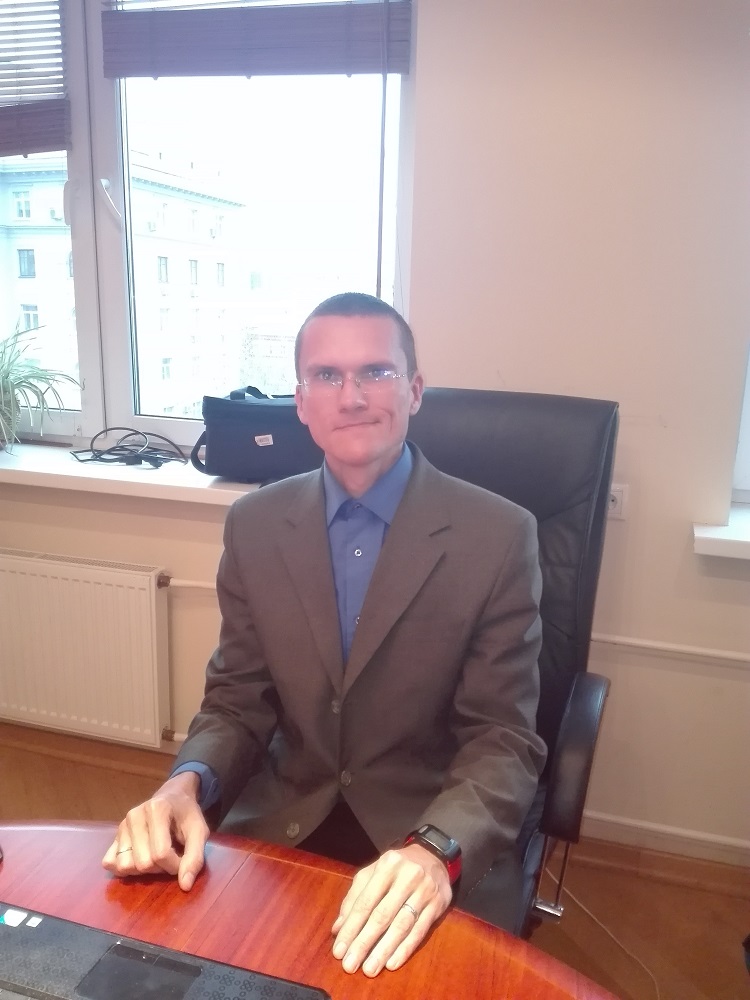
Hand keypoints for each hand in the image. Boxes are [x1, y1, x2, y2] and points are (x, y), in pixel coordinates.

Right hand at [101, 772, 208, 890]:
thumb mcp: (200, 832)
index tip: (183, 858)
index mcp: (156, 810)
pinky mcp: (114, 837)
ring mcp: (121, 826)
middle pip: (143, 863)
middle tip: (170, 857)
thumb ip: (195, 857)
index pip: (161, 853)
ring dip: (143, 871)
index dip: (175, 865)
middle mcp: (134, 816)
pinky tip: (140, 858)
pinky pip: (110, 863)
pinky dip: (126, 868)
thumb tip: (185, 886)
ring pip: (125, 866)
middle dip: (161, 868)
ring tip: (155, 857)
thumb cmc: (187, 815)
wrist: (173, 798)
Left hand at [331, 844, 451, 976]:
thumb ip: (355, 897)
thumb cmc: (397, 868)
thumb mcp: (374, 872)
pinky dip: (405, 948)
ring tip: (369, 969)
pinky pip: (420, 930)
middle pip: (382, 915)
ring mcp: (425, 890)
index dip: (351, 927)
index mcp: (387, 865)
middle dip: (364, 942)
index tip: (338, 950)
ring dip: (384, 949)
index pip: (365, 901)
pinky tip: (392, 963)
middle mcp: (407, 876)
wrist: (433, 857)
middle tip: (350, 965)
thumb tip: (338, 928)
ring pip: (402, 925)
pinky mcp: (438, 904)